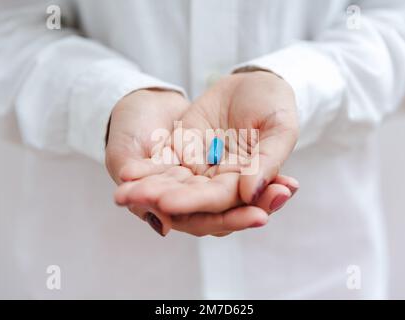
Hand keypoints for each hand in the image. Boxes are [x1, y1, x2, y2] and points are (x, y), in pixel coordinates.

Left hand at [115, 71, 299, 236]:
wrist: (256, 83)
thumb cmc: (275, 105)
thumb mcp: (281, 128)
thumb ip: (268, 161)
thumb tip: (250, 193)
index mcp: (248, 183)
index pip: (222, 200)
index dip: (196, 202)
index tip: (168, 204)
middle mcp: (221, 182)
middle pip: (192, 198)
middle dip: (164, 199)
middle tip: (136, 199)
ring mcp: (201, 169)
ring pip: (173, 186)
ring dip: (149, 191)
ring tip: (124, 194)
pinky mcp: (184, 153)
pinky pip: (163, 166)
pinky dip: (146, 171)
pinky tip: (127, 174)